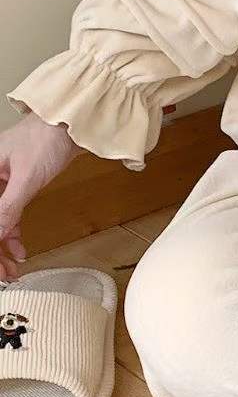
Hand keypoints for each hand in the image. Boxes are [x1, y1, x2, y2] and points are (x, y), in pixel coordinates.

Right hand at [0, 113, 82, 279]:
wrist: (72, 121)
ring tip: (13, 269)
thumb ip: (8, 209)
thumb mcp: (26, 178)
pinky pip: (7, 215)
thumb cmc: (47, 137)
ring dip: (2, 246)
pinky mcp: (15, 186)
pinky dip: (12, 233)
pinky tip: (19, 250)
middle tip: (6, 274)